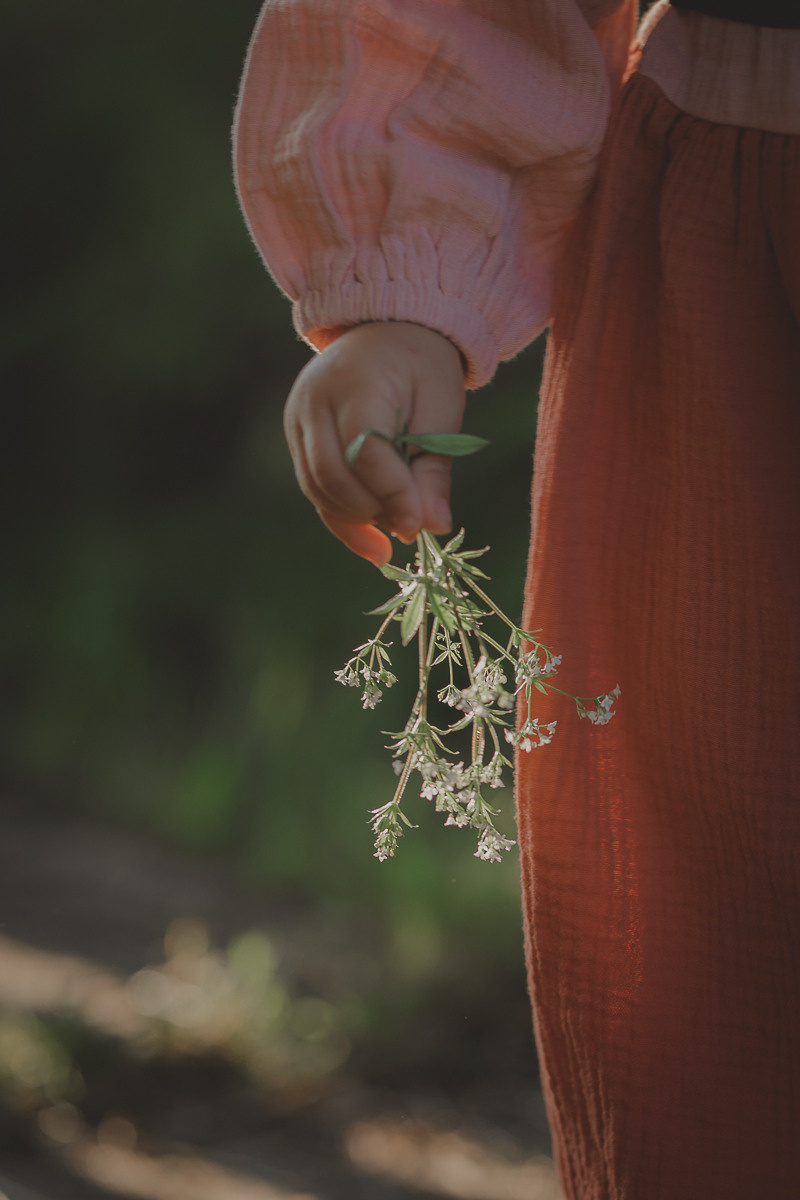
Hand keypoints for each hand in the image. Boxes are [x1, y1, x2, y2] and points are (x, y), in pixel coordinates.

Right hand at [283, 321, 465, 564]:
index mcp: (357, 381)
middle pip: (331, 473)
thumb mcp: (443, 409)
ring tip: (394, 533)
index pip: (365, 450)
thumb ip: (435, 467)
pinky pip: (314, 488)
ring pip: (317, 487)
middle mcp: (315, 399)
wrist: (385, 329)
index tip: (418, 526)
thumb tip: (433, 526)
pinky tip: (373, 544)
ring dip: (356, 520)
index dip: (392, 493)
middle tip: (408, 529)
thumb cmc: (421, 367)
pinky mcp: (297, 437)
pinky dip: (342, 518)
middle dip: (371, 510)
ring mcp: (298, 418)